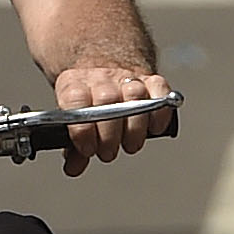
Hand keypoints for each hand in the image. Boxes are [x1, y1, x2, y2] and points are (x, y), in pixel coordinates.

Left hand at [51, 63, 176, 178]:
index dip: (82, 128)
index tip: (87, 149)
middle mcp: (101, 77)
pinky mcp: (151, 80)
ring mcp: (127, 77)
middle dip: (109, 133)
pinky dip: (160, 112)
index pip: (75, 100)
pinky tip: (154, 128)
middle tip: (108, 152)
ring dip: (134, 127)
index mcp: (74, 84)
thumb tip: (73, 168)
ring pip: (134, 95)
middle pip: (107, 99)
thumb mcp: (71, 118)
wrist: (103, 64)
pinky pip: (161, 91)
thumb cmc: (87, 101)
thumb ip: (72, 145)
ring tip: (130, 144)